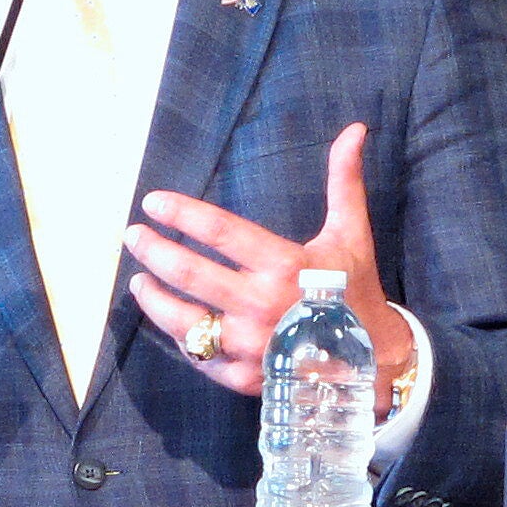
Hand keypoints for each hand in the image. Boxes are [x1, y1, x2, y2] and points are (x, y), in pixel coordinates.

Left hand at [121, 124, 415, 406]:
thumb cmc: (354, 288)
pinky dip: (182, 339)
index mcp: (285, 265)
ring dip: (154, 298)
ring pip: (183, 321)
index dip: (180, 213)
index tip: (153, 203)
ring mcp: (251, 345)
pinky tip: (172, 322)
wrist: (373, 358)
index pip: (218, 231)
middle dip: (153, 251)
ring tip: (139, 281)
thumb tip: (354, 129)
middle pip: (189, 274)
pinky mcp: (245, 377)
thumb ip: (343, 180)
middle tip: (133, 236)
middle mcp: (262, 305)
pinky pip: (200, 357)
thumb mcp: (351, 233)